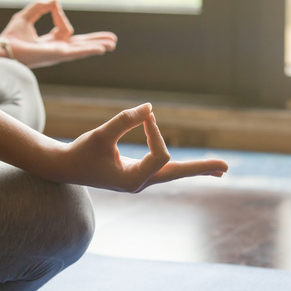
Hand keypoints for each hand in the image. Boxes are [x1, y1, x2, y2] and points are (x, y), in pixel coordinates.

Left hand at [0, 0, 116, 67]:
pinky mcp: (58, 55)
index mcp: (50, 43)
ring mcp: (59, 53)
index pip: (64, 29)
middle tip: (112, 40)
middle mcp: (57, 50)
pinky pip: (77, 51)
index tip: (54, 5)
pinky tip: (102, 49)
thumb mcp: (27, 15)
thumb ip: (41, 6)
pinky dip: (90, 50)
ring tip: (112, 44)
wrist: (3, 48)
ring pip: (83, 48)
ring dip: (97, 45)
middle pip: (81, 44)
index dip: (60, 15)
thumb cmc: (10, 36)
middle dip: (96, 41)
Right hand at [59, 103, 228, 192]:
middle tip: (227, 167)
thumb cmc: (79, 152)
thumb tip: (150, 107)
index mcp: (133, 180)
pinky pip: (164, 169)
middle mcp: (140, 183)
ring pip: (173, 173)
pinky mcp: (137, 174)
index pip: (160, 154)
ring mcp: (140, 180)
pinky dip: (181, 166)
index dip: (156, 132)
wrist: (63, 168)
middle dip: (201, 168)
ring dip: (196, 169)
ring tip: (221, 169)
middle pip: (177, 173)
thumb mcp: (100, 135)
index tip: (146, 116)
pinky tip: (197, 167)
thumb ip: (124, 120)